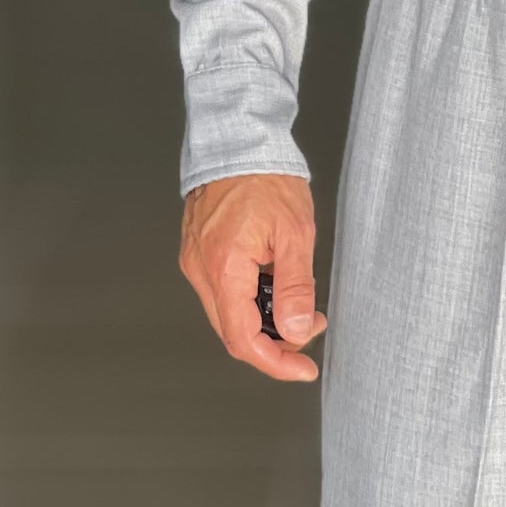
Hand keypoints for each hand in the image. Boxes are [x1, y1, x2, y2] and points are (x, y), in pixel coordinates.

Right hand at [180, 173, 326, 383]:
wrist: (240, 138)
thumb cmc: (267, 177)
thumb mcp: (295, 233)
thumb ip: (295, 287)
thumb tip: (295, 331)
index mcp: (224, 267)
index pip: (243, 339)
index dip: (275, 362)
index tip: (302, 368)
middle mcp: (201, 268)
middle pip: (233, 331)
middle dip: (275, 341)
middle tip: (310, 327)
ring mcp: (196, 260)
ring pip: (227, 313)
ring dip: (263, 320)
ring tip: (299, 304)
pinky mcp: (199, 250)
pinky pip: (222, 291)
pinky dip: (249, 299)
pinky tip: (274, 286)